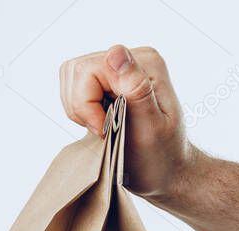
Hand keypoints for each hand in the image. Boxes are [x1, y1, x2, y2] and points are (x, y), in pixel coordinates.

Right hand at [59, 45, 198, 202]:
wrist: (167, 169)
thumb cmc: (162, 155)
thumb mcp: (151, 127)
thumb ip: (136, 88)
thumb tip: (116, 53)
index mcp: (146, 64)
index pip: (89, 70)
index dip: (86, 104)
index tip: (104, 130)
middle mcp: (133, 58)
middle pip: (77, 70)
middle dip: (80, 106)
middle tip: (102, 130)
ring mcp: (118, 68)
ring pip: (71, 76)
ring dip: (78, 108)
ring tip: (101, 127)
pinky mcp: (107, 80)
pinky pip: (74, 85)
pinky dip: (79, 109)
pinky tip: (99, 123)